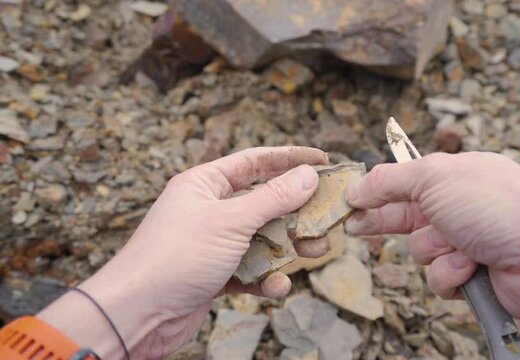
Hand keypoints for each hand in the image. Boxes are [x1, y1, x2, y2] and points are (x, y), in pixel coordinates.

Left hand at [38, 146, 328, 358]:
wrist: (137, 314)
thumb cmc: (175, 257)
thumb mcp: (230, 221)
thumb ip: (273, 198)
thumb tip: (309, 174)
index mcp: (205, 184)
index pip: (255, 162)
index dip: (289, 158)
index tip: (323, 158)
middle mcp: (210, 210)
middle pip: (265, 202)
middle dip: (296, 212)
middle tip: (326, 217)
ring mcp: (214, 243)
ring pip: (263, 239)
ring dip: (288, 248)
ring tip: (313, 252)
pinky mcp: (216, 274)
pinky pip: (251, 270)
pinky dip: (266, 279)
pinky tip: (275, 287)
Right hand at [344, 152, 519, 322]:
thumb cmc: (497, 203)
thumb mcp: (434, 177)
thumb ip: (390, 180)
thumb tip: (357, 186)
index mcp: (450, 179)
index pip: (401, 186)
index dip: (373, 194)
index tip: (348, 203)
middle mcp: (456, 210)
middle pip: (405, 220)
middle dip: (382, 223)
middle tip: (355, 228)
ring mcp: (466, 243)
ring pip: (422, 253)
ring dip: (435, 250)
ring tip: (460, 244)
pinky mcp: (473, 277)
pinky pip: (441, 279)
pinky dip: (453, 274)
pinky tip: (472, 267)